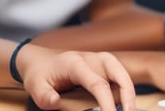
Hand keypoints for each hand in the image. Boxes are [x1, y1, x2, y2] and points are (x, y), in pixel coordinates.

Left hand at [18, 44, 135, 110]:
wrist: (37, 60)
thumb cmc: (38, 74)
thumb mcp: (35, 87)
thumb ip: (44, 96)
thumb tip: (55, 103)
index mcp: (74, 63)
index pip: (97, 83)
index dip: (107, 102)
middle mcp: (89, 59)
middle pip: (116, 70)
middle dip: (128, 92)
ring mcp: (96, 60)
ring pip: (120, 70)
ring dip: (128, 89)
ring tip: (129, 110)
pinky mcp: (100, 66)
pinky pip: (117, 74)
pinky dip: (123, 87)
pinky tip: (123, 103)